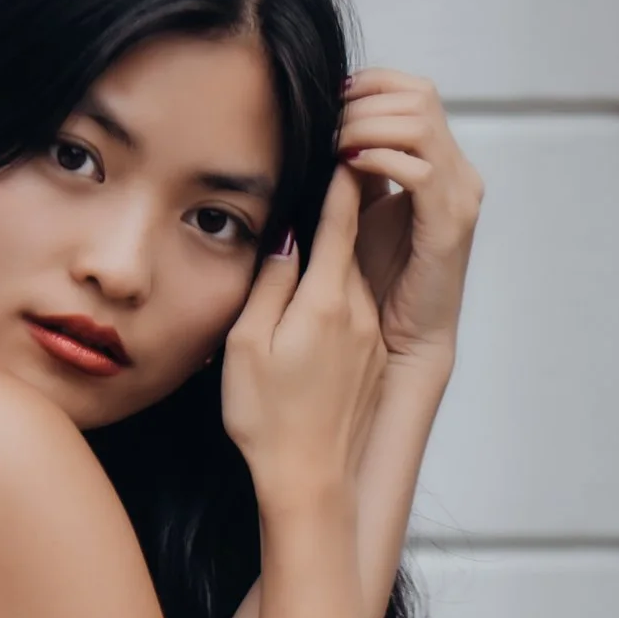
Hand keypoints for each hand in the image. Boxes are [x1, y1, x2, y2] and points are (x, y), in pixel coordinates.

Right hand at [219, 159, 389, 510]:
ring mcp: (368, 334)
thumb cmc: (267, 417)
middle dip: (342, 203)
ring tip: (321, 225)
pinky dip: (343, 285)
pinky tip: (321, 294)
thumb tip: (287, 240)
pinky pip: (356, 304)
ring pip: (353, 273)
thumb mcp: (247, 345)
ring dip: (341, 246)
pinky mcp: (371, 356)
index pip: (340, 218)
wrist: (311, 478)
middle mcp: (356, 310)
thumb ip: (269, 285)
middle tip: (331, 162)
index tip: (341, 138)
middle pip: (350, 240)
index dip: (340, 174)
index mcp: (325, 300)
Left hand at [338, 68, 483, 364]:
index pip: (413, 90)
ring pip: (419, 122)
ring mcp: (458, 195)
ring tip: (332, 145)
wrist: (401, 339)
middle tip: (325, 122)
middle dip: (363, 102)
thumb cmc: (376, 279)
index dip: (369, 83)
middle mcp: (457, 171)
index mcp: (439, 161)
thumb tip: (321, 122)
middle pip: (417, 95)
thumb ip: (352, 164)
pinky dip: (380, 158)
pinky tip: (347, 166)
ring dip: (366, 125)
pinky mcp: (449, 224)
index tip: (327, 97)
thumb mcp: (359, 206)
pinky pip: (419, 170)